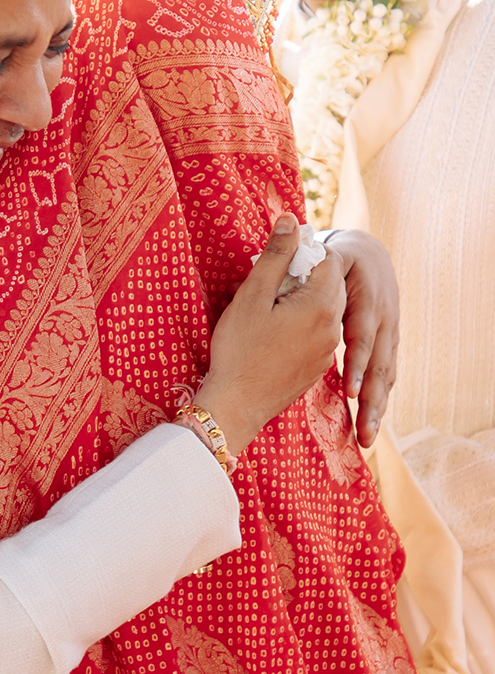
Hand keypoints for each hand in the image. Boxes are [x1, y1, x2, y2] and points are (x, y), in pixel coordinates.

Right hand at [197, 214, 345, 456]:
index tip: (275, 263)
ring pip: (326, 310)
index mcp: (322, 304)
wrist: (236, 406)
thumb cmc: (239, 350)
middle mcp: (334, 327)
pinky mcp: (318, 368)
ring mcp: (329, 351)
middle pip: (331, 284)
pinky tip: (274, 336)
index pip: (327, 260)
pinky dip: (303, 326)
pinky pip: (319, 334)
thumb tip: (292, 219)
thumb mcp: (252, 296)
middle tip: (269, 285)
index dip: (301, 254)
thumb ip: (276, 256)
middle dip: (305, 277)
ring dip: (304, 302)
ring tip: (270, 310)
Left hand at [321, 229, 398, 447]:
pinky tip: (371, 425)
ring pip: (385, 373)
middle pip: (380, 363)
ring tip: (366, 438)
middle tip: (363, 431)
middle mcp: (384, 319)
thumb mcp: (327, 256)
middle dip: (371, 398)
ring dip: (376, 407)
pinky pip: (385, 374)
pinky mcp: (386, 344)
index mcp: (366, 298)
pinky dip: (379, 399)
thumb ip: (303, 259)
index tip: (349, 389)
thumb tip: (284, 235)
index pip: (363, 332)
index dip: (358, 361)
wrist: (370, 254)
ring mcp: (389, 333)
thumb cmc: (338, 259)